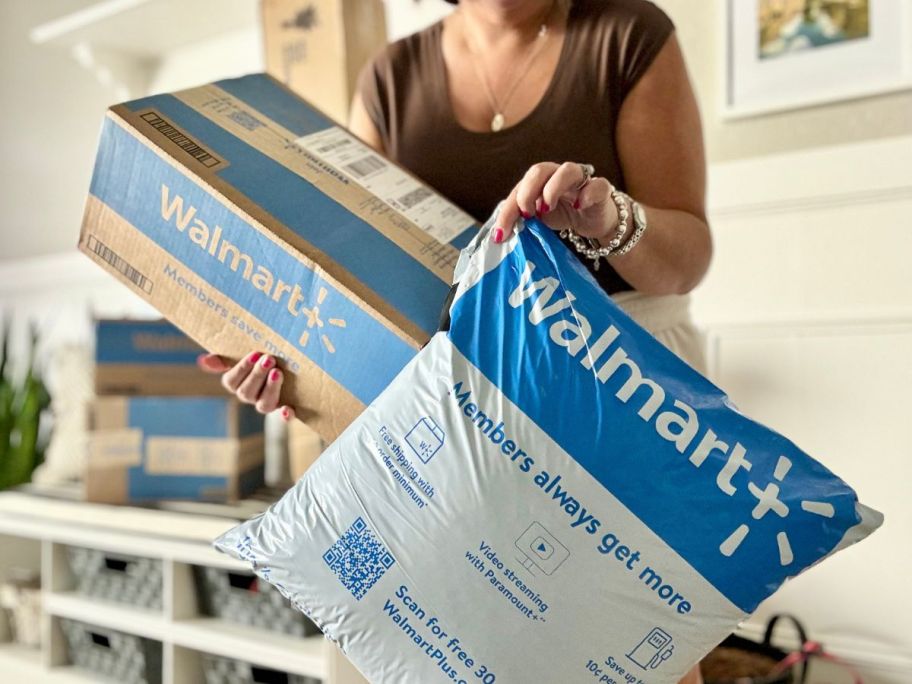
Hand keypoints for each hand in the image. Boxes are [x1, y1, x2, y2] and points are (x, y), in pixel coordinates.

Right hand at [197, 352, 294, 420]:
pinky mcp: (284, 410)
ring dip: (271, 389)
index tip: (255, 353)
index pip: (231, 381)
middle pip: (247, 393)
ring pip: (264, 404)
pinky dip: (286, 415)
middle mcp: (250, 397)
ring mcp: (266, 404)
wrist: (283, 372)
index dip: (242, 369)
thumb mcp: (240, 359)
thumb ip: (223, 360)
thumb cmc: (257, 362)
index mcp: (237, 385)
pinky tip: (288, 410)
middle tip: (269, 359)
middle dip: (258, 375)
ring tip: (278, 372)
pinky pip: (284, 418)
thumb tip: (203, 360)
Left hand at [494, 162, 619, 242]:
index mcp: (540, 181)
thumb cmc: (562, 215)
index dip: (508, 210)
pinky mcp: (601, 189)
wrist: (593, 221)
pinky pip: (597, 185)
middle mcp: (558, 175)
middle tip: (526, 214)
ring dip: (553, 188)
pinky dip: (587, 194)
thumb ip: (521, 220)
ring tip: (546, 208)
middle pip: (539, 170)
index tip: (501, 234)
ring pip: (568, 170)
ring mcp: (581, 180)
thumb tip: (499, 235)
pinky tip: (578, 207)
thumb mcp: (538, 220)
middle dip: (527, 192)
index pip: (519, 188)